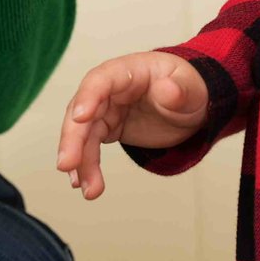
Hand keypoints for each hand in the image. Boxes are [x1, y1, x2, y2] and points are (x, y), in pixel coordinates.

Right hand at [55, 50, 210, 198]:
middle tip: (67, 164)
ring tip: (88, 189)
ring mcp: (106, 108)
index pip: (101, 79)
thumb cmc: (188, 89)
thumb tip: (167, 90)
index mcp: (129, 70)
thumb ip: (179, 91)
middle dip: (73, 137)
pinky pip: (89, 145)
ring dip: (80, 160)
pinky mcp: (107, 127)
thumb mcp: (192, 89)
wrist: (188, 106)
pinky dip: (86, 165)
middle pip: (82, 108)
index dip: (88, 96)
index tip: (80, 117)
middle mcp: (111, 88)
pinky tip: (84, 184)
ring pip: (82, 132)